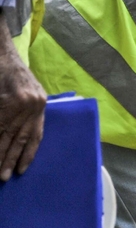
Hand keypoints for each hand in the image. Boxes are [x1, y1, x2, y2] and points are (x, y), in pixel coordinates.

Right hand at [0, 22, 46, 181]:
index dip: (28, 154)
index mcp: (40, 104)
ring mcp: (16, 103)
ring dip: (0, 153)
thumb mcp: (29, 89)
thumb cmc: (13, 70)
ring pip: (5, 135)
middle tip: (3, 177)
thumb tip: (20, 134)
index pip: (35, 135)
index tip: (21, 169)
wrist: (1, 49)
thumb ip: (29, 109)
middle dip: (10, 159)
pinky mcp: (3, 102)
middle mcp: (32, 105)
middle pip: (19, 138)